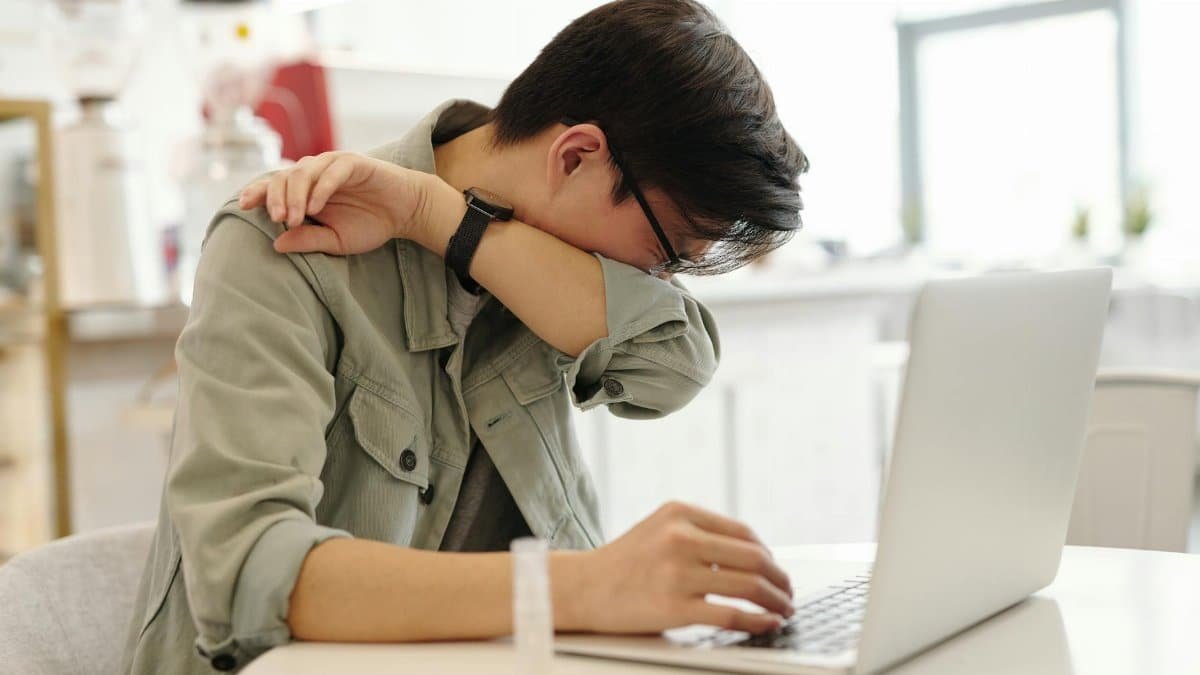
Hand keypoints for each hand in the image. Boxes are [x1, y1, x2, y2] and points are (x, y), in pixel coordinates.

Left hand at [236, 151, 432, 254]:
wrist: (406, 212)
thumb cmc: (371, 223)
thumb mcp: (335, 240)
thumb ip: (308, 240)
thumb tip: (276, 244)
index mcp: (307, 188)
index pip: (274, 185)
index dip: (257, 192)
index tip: (243, 206)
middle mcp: (315, 172)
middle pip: (283, 177)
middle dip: (275, 198)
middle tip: (277, 221)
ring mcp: (333, 165)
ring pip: (303, 172)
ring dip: (295, 196)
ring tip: (295, 218)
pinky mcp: (354, 163)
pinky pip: (332, 171)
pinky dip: (321, 189)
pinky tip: (316, 208)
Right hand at [575, 501, 793, 634]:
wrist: (581, 588)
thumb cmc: (623, 563)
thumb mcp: (659, 529)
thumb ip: (698, 533)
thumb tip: (754, 556)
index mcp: (680, 513)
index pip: (743, 533)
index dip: (769, 555)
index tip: (777, 571)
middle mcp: (680, 537)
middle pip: (754, 557)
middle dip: (780, 579)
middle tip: (788, 593)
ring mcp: (677, 572)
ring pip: (748, 586)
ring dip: (775, 601)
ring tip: (783, 610)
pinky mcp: (673, 606)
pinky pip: (730, 615)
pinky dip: (757, 621)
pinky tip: (767, 623)